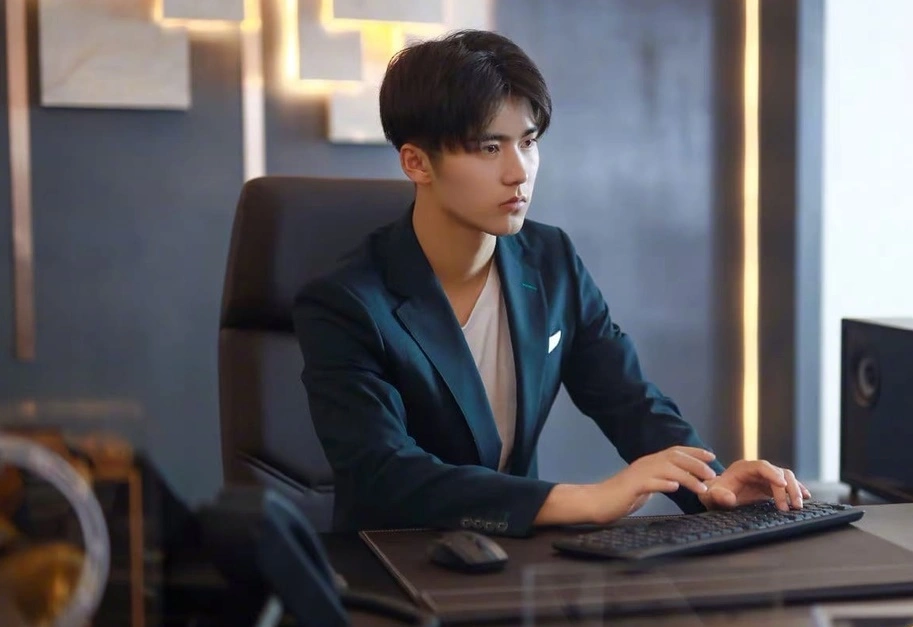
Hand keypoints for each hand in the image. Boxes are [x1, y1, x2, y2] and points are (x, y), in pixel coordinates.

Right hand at [591, 446, 717, 523]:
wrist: (596, 502)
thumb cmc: (620, 497)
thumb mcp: (644, 486)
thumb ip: (658, 480)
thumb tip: (675, 481)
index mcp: (649, 463)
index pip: (675, 452)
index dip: (694, 452)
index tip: (711, 456)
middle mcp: (645, 464)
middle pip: (674, 457)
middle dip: (696, 463)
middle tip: (712, 473)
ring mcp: (638, 474)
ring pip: (667, 469)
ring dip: (687, 477)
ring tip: (702, 487)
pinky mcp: (631, 487)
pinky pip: (649, 482)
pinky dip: (663, 483)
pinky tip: (674, 487)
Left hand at [697, 459, 811, 511]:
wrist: (716, 496)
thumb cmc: (713, 494)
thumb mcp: (711, 496)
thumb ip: (718, 496)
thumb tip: (729, 498)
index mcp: (743, 468)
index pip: (762, 466)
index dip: (773, 474)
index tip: (782, 485)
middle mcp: (757, 470)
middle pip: (778, 472)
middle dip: (788, 488)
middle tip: (793, 506)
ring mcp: (765, 477)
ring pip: (786, 477)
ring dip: (794, 490)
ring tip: (798, 506)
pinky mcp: (771, 485)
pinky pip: (787, 484)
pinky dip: (797, 489)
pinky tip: (806, 497)